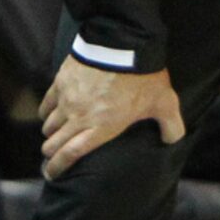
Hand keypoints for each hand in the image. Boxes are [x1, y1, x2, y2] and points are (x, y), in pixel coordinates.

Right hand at [40, 55, 184, 180]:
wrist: (123, 44)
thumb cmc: (143, 77)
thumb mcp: (164, 102)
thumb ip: (170, 124)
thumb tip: (172, 140)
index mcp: (101, 128)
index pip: (70, 155)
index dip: (58, 168)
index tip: (52, 175)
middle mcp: (79, 117)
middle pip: (53, 143)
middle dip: (51, 153)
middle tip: (53, 157)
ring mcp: (67, 100)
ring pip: (48, 125)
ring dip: (51, 132)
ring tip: (56, 134)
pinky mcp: (60, 83)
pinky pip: (46, 104)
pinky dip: (47, 111)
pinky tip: (51, 112)